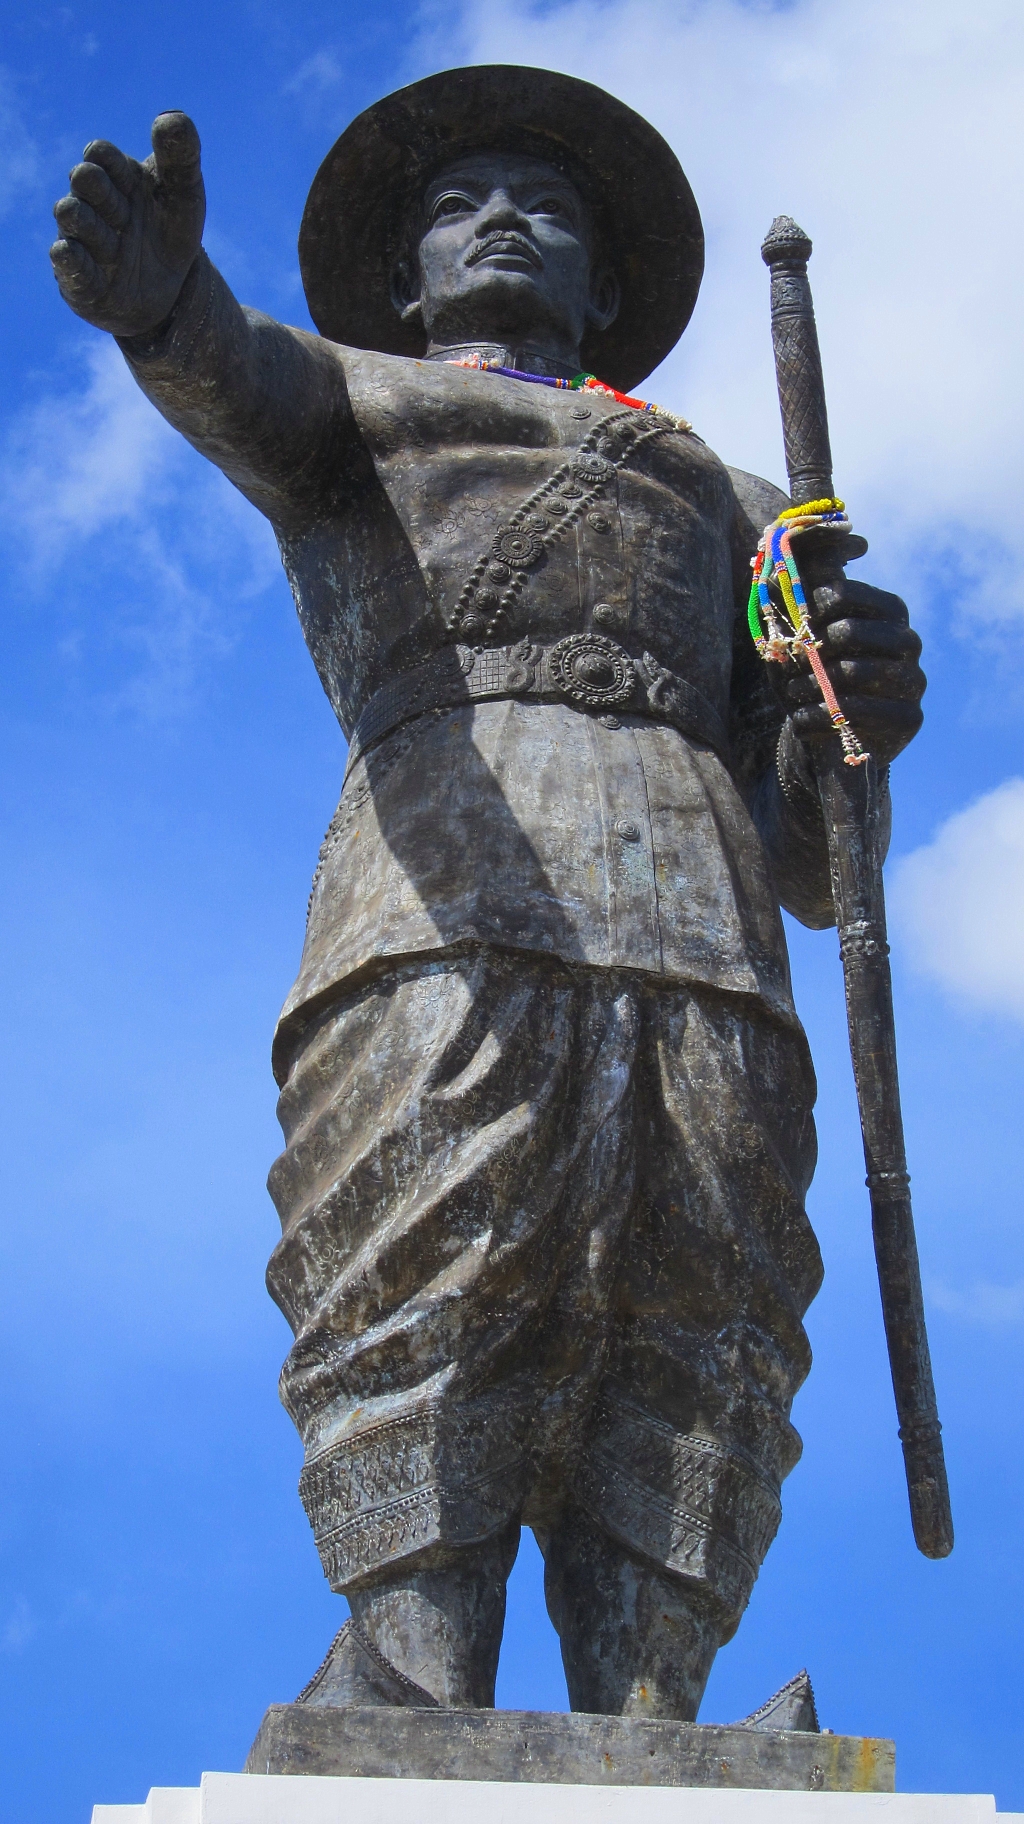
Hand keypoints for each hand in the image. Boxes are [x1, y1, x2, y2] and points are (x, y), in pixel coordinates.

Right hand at [50, 111, 204, 338]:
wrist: (174, 292)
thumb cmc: (172, 234)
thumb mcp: (186, 196)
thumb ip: (182, 157)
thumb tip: (171, 116)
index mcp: (116, 178)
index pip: (98, 152)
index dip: (113, 163)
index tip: (134, 182)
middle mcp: (94, 205)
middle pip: (83, 178)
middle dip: (103, 190)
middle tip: (126, 215)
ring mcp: (83, 240)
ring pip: (71, 216)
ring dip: (91, 224)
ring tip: (116, 242)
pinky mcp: (79, 279)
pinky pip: (66, 263)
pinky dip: (68, 257)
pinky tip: (70, 251)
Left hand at [784, 574, 924, 766]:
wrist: (833, 735)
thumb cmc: (815, 675)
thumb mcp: (801, 637)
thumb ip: (798, 598)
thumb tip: (789, 567)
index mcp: (888, 610)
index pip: (843, 594)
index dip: (806, 610)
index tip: (791, 628)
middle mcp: (908, 641)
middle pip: (848, 631)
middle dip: (810, 651)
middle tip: (792, 666)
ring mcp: (913, 679)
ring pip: (852, 672)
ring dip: (810, 684)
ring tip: (793, 692)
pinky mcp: (910, 717)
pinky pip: (856, 711)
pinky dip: (818, 715)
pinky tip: (801, 719)